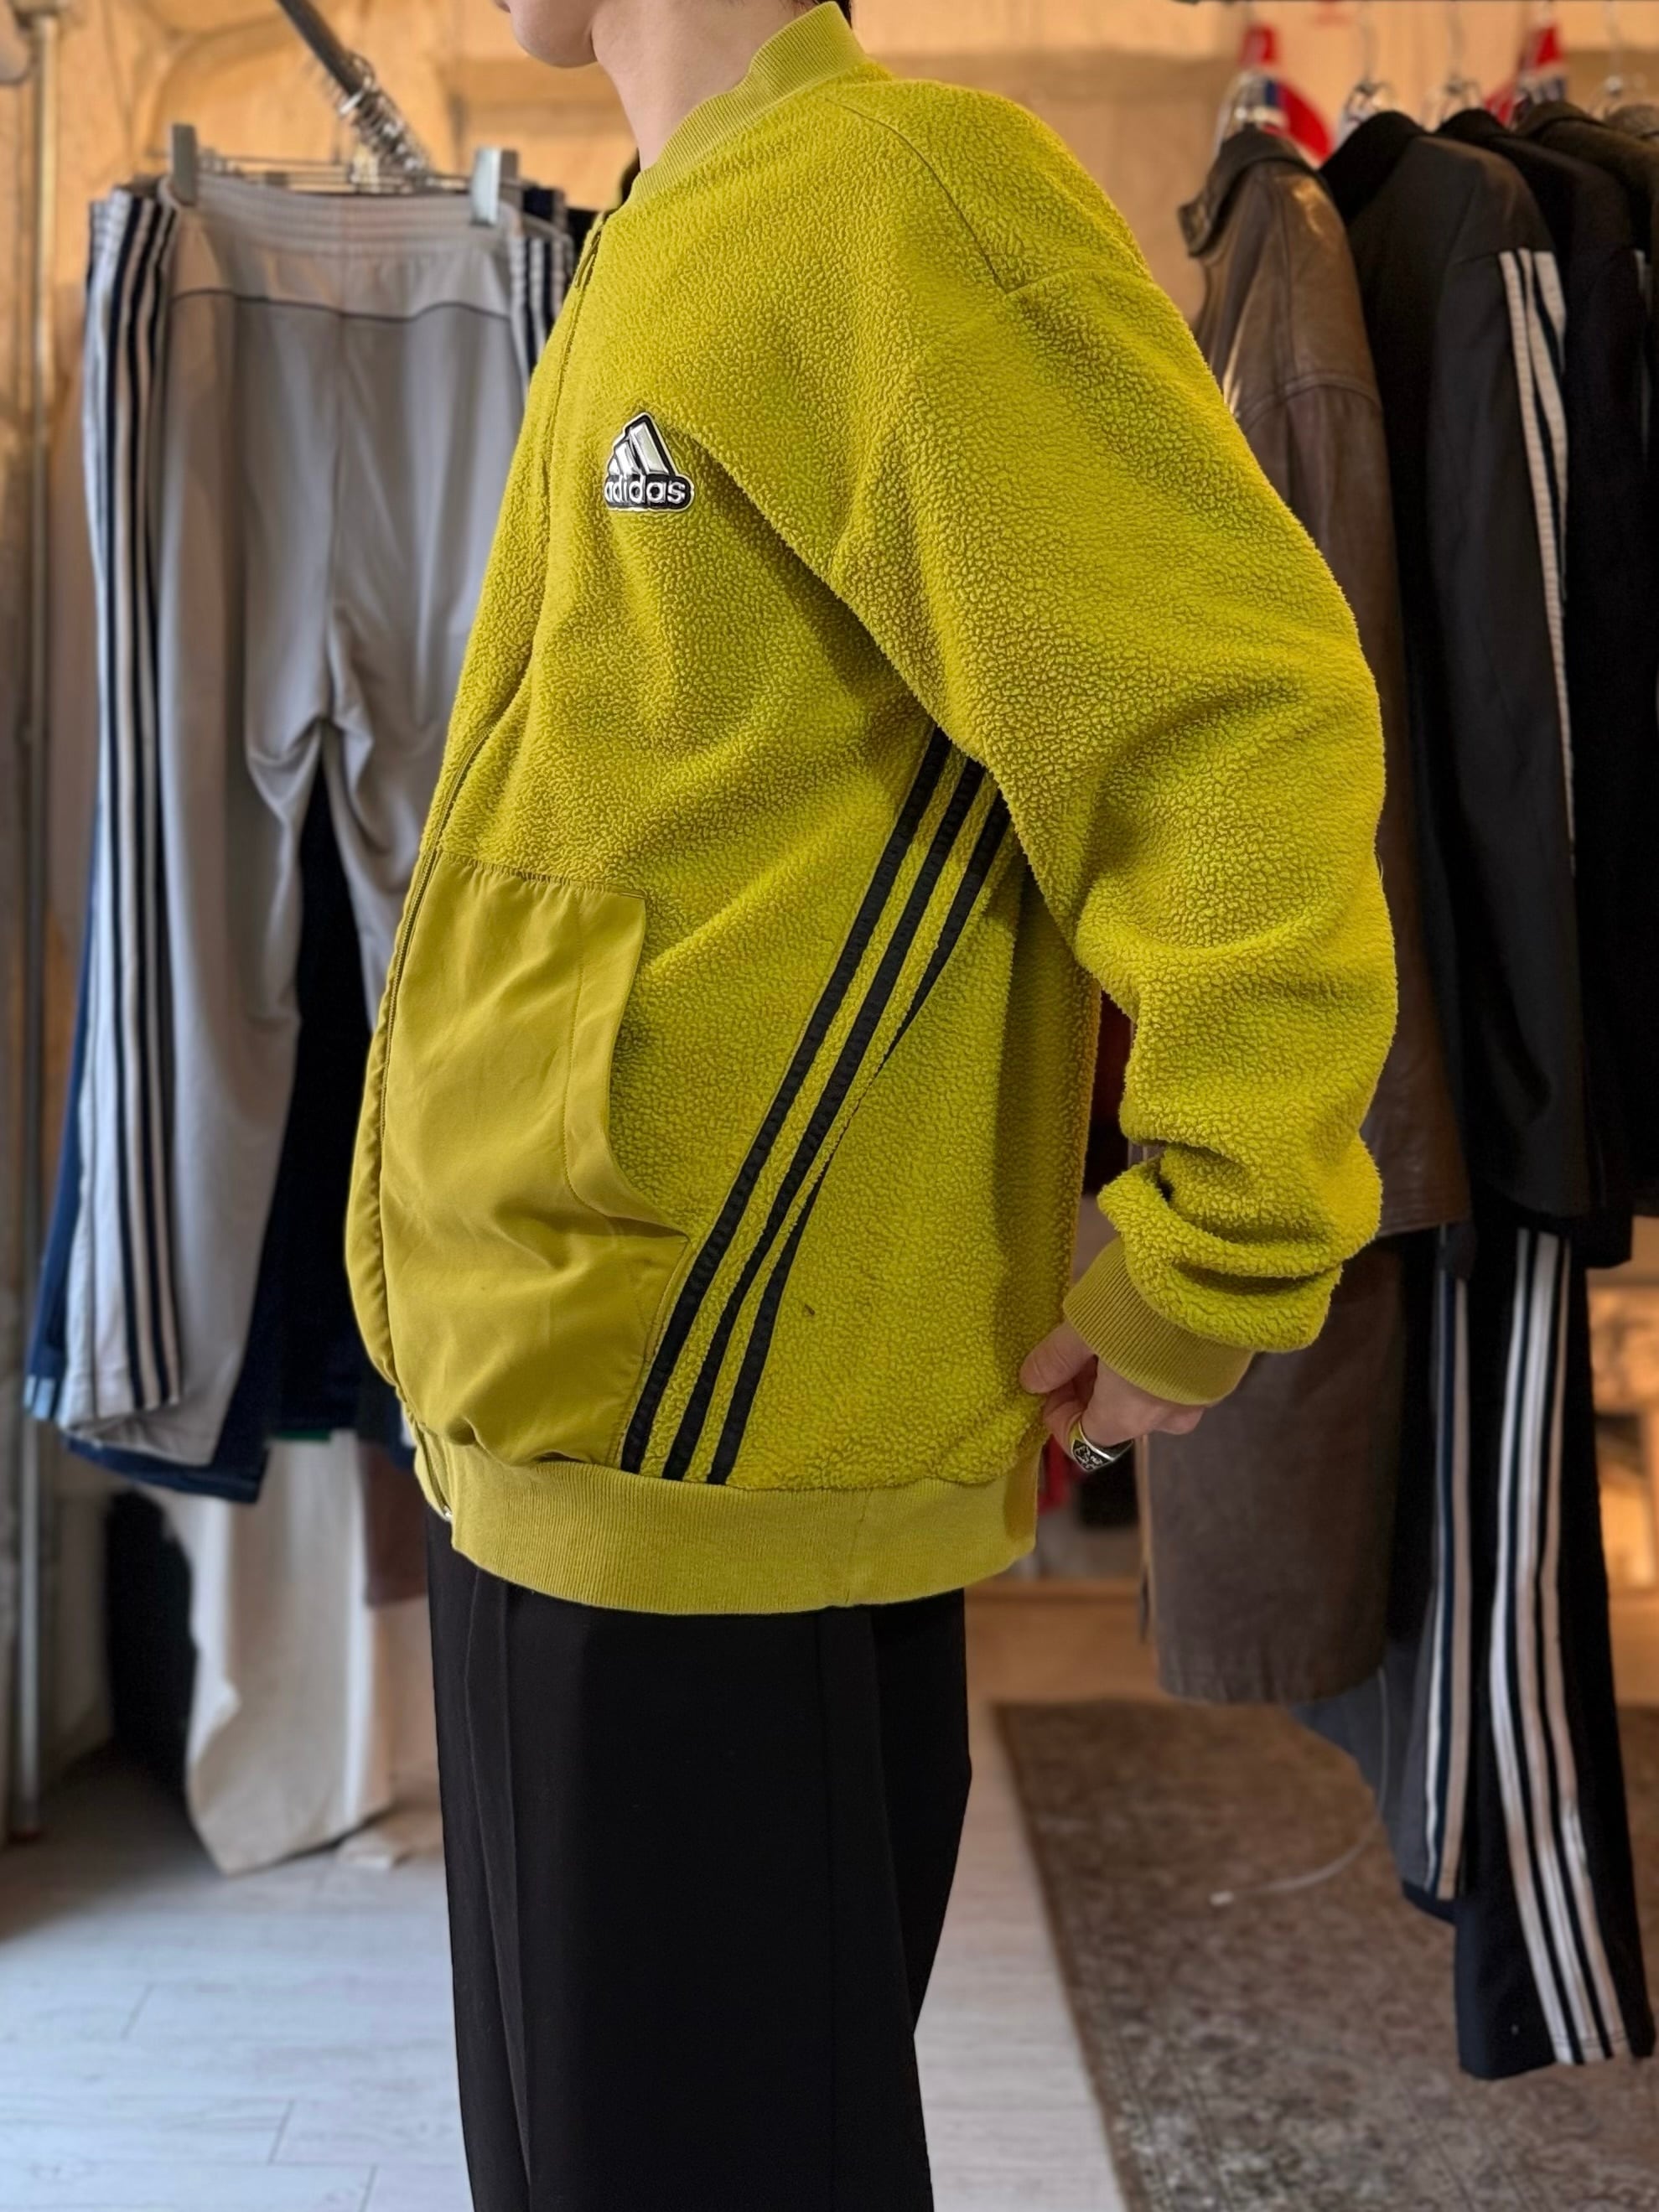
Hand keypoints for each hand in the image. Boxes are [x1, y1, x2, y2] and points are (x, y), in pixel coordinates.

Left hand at [1020, 1319, 1205, 1458]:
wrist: (1212, 1277)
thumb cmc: (1136, 1308)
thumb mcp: (1082, 1328)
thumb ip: (1056, 1359)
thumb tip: (1031, 1382)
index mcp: (1128, 1418)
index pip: (1084, 1442)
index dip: (1058, 1416)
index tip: (1048, 1381)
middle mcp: (1166, 1419)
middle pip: (1115, 1419)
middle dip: (1087, 1390)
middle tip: (1074, 1350)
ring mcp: (1198, 1398)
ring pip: (1147, 1399)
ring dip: (1120, 1378)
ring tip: (1107, 1334)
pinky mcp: (1219, 1372)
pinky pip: (1176, 1381)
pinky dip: (1153, 1365)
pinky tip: (1144, 1330)